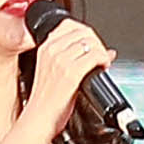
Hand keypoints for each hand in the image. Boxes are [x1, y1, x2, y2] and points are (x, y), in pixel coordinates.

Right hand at [10, 8, 117, 143]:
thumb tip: (104, 51)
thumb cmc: (46, 101)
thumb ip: (75, 57)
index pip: (70, 25)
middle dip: (96, 41)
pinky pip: (95, 56)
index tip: (92, 44)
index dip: (86, 33)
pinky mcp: (71, 72)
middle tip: (100, 55)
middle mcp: (51, 50)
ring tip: (102, 62)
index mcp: (45, 47)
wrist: (39, 118)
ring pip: (91, 42)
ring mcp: (61, 60)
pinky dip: (104, 59)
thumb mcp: (54, 72)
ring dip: (101, 51)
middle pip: (83, 31)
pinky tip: (103, 67)